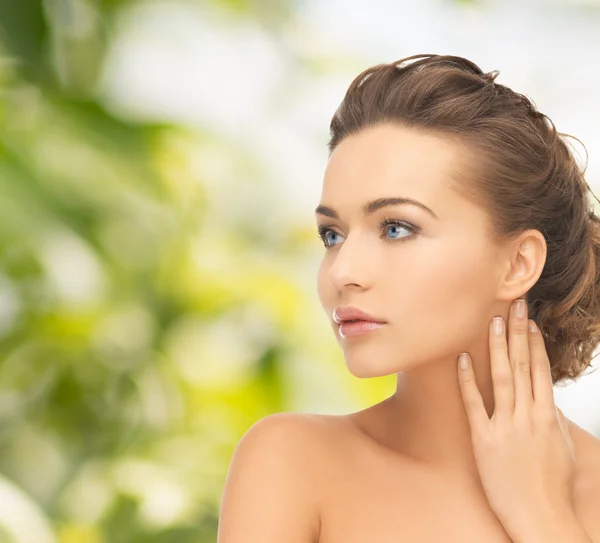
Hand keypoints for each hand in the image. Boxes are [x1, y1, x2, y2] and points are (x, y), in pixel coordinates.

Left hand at [457, 299, 575, 537]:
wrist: (540, 518)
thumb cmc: (554, 487)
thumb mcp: (562, 448)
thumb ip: (553, 420)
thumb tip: (546, 400)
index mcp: (548, 417)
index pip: (540, 370)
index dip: (534, 343)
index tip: (529, 322)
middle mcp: (527, 416)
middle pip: (521, 366)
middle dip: (516, 333)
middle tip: (513, 306)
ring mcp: (505, 427)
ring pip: (500, 378)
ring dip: (496, 347)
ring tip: (493, 322)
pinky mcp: (483, 440)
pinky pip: (474, 404)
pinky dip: (467, 380)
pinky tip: (462, 359)